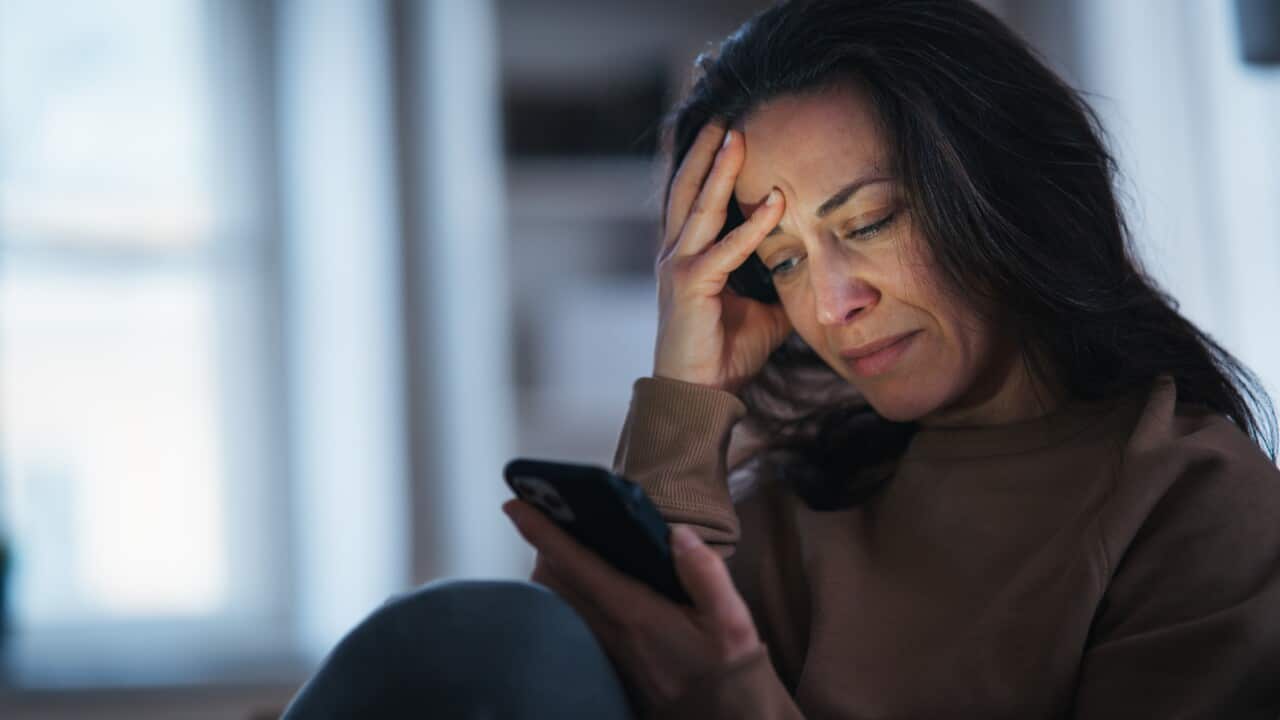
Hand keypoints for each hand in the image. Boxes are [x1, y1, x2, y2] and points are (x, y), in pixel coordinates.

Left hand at [502, 498, 762, 714]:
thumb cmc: (729, 669)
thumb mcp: (731, 620)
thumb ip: (704, 572)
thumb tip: (677, 534)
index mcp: (636, 613)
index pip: (578, 565)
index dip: (544, 534)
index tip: (515, 506)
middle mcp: (612, 631)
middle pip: (556, 582)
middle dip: (542, 547)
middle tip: (544, 513)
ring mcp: (609, 648)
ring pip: (562, 603)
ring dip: (553, 572)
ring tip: (563, 542)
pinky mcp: (614, 660)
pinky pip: (577, 619)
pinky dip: (569, 594)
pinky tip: (586, 582)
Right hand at [653, 122, 792, 393]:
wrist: (699, 394)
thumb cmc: (724, 354)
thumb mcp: (763, 313)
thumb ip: (779, 286)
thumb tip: (814, 271)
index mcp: (688, 255)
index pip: (695, 199)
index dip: (708, 165)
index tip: (727, 133)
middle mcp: (676, 254)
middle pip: (688, 188)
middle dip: (707, 150)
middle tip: (727, 114)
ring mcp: (678, 267)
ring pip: (698, 206)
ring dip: (720, 169)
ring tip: (737, 135)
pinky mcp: (688, 286)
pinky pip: (725, 249)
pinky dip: (751, 225)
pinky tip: (775, 202)